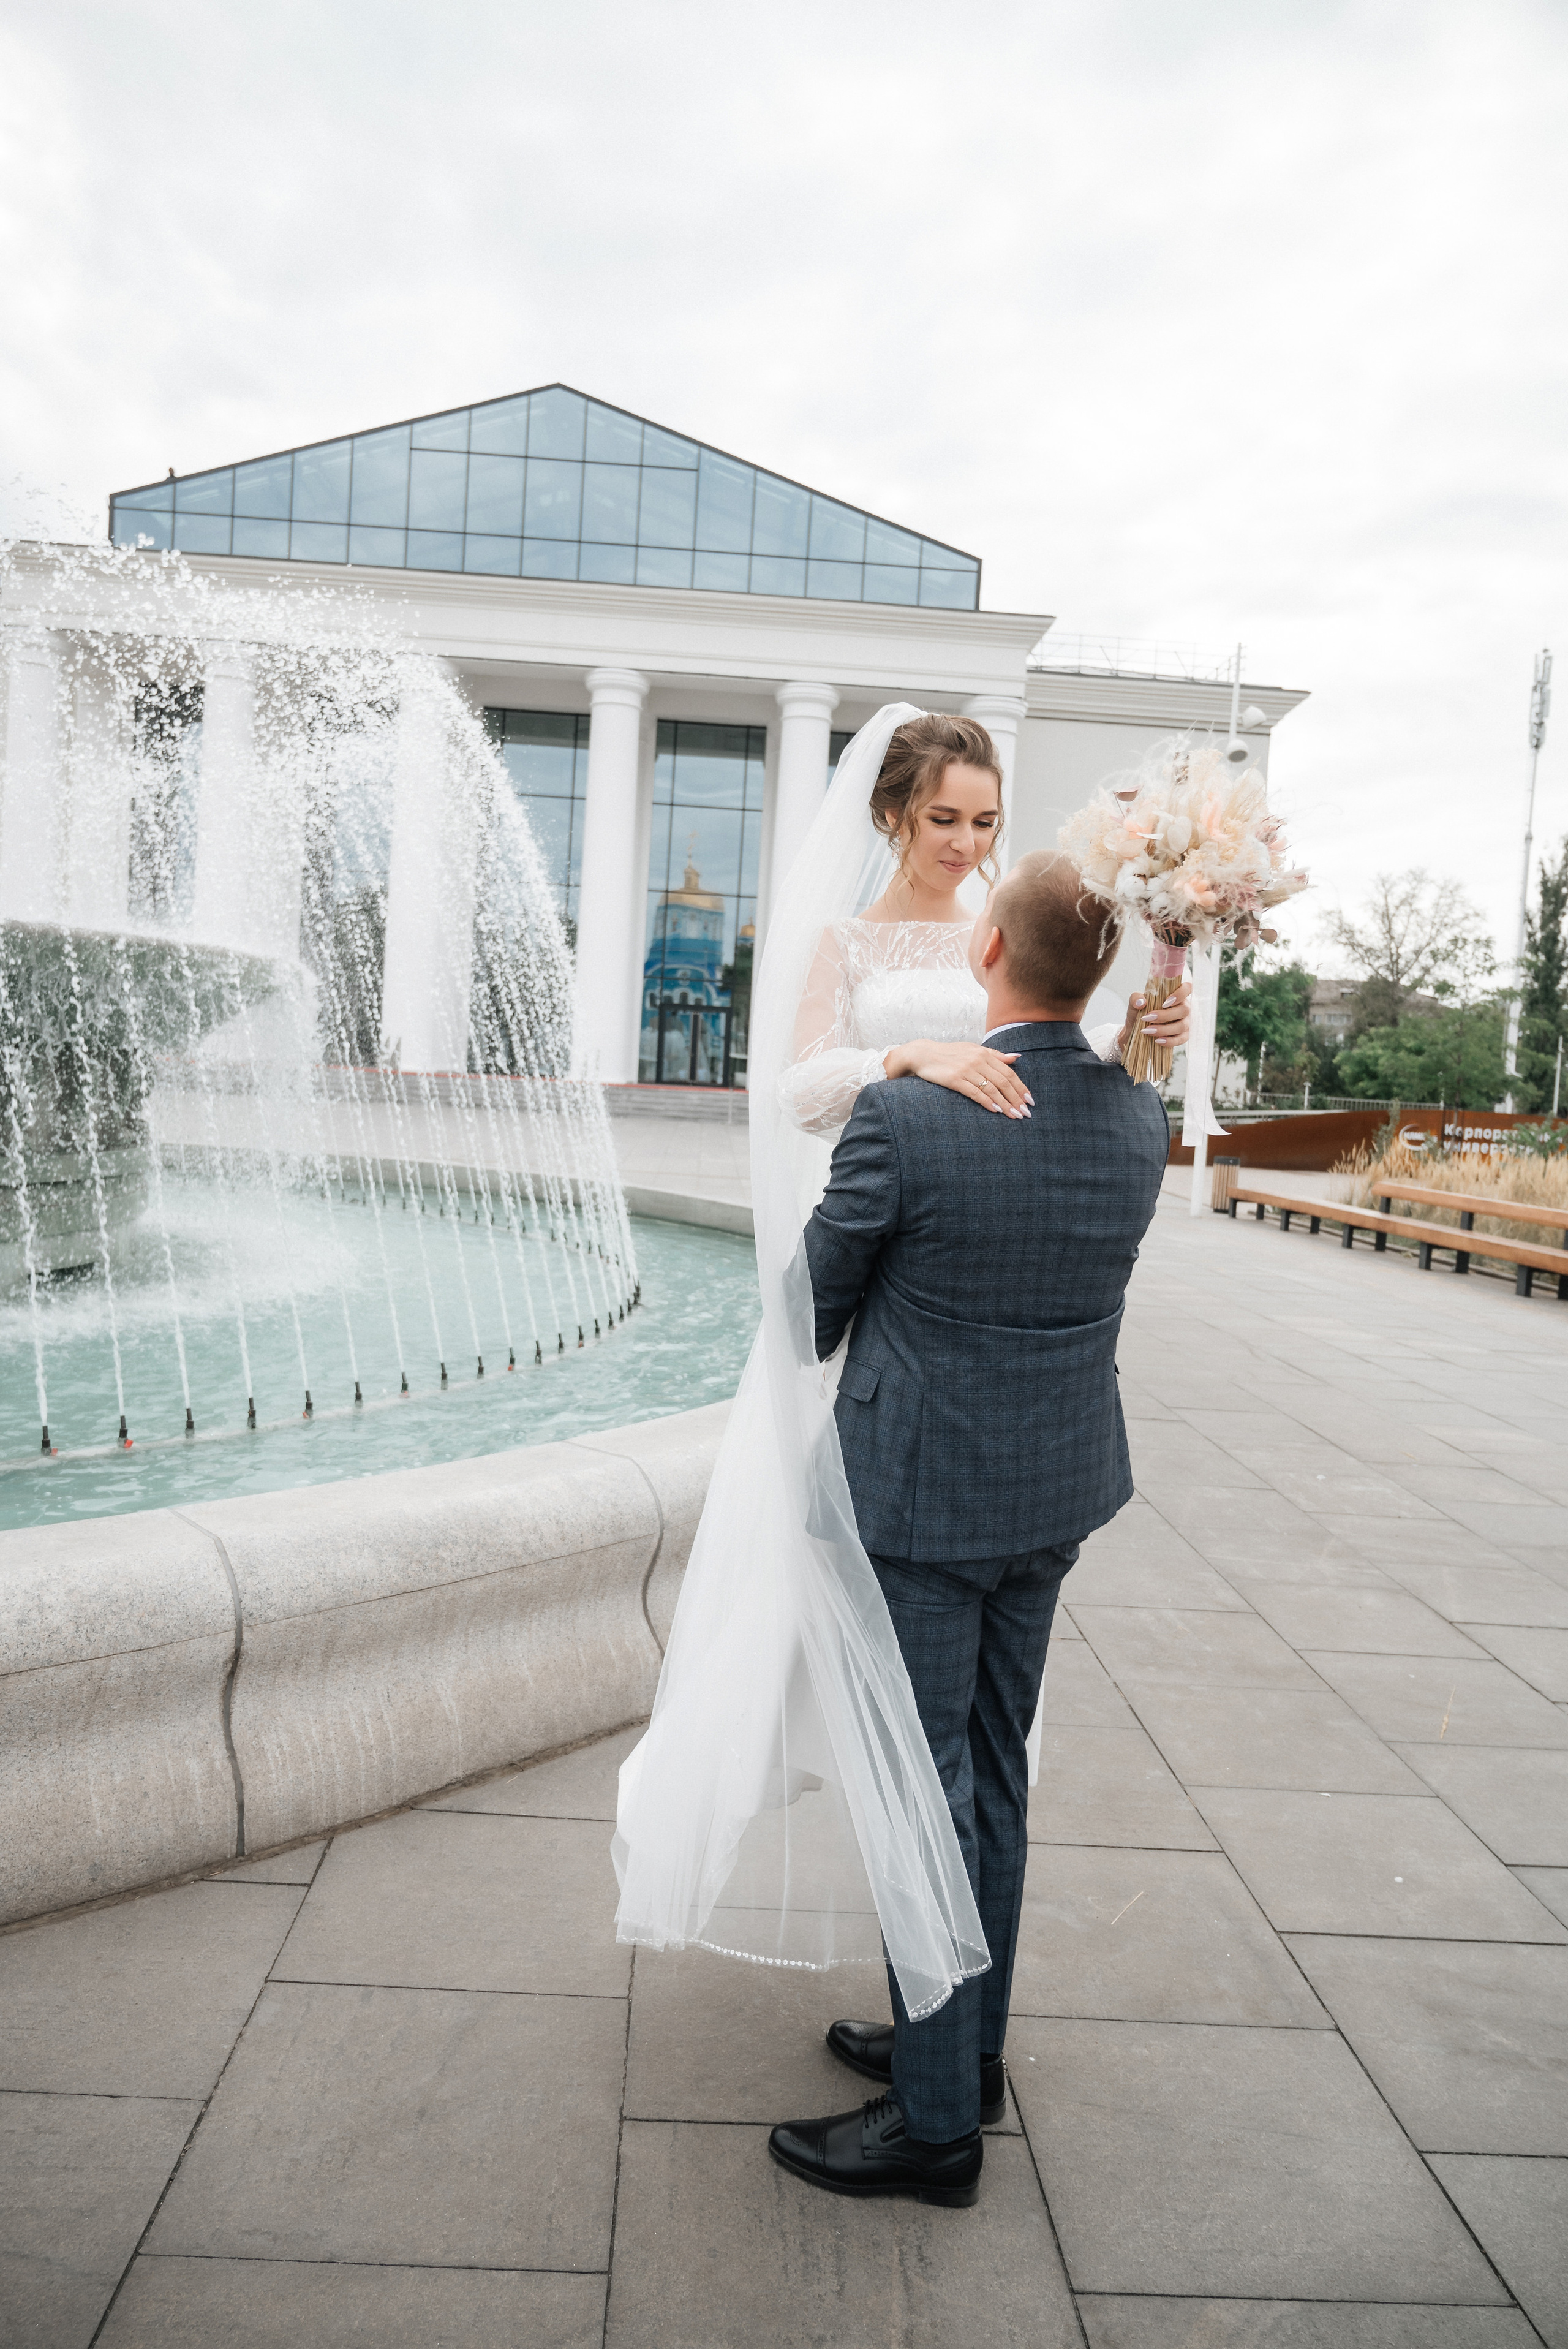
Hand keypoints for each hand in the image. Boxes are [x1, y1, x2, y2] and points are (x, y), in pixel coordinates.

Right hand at [883, 1039, 1032, 1116]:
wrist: (923, 1054)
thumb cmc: (950, 1053)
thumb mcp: (973, 1049)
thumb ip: (995, 1055)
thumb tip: (1016, 1058)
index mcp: (985, 1054)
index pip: (1009, 1072)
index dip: (1021, 1087)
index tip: (1029, 1100)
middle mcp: (978, 1060)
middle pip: (1004, 1081)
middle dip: (1017, 1098)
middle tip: (1026, 1113)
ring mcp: (967, 1070)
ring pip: (992, 1089)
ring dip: (1005, 1104)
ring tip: (1015, 1116)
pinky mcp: (955, 1080)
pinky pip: (975, 1093)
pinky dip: (987, 1102)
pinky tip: (996, 1111)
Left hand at [1119, 978, 1191, 1058]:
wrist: (1135, 1030)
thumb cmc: (1139, 1012)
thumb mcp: (1134, 1003)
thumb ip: (1136, 997)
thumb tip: (1141, 1002)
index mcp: (1175, 995)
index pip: (1187, 988)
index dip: (1180, 993)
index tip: (1165, 1002)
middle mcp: (1183, 1007)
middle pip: (1184, 1010)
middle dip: (1165, 1015)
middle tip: (1148, 1018)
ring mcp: (1185, 1022)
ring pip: (1182, 1025)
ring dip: (1164, 1029)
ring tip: (1148, 1031)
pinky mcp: (1183, 1036)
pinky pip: (1180, 1039)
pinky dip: (1169, 1041)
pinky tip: (1157, 1040)